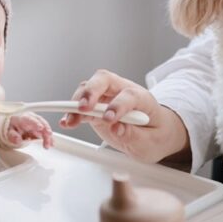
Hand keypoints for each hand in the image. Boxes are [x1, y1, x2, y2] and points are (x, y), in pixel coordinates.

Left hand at [7, 112, 53, 148]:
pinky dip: (49, 138)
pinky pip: (46, 132)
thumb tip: (17, 139)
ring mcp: (37, 123)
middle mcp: (32, 119)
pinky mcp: (40, 129)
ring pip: (45, 128)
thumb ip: (13, 136)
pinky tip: (51, 143)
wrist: (14, 124)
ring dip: (48, 136)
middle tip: (48, 136)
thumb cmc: (12, 126)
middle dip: (45, 129)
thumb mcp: (9, 131)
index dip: (36, 123)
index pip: (30, 119)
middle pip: (41, 123)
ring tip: (49, 144)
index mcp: (23, 118)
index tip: (40, 127)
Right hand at [59, 68, 189, 164]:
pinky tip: (66, 121)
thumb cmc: (155, 134)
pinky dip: (72, 112)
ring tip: (70, 120)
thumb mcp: (151, 141)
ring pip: (88, 89)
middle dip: (91, 91)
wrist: (154, 133)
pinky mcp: (96, 107)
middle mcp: (122, 91)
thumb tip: (117, 128)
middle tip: (83, 108)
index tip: (109, 119)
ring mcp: (107, 97)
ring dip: (77, 103)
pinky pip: (82, 104)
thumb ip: (135, 135)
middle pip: (104, 80)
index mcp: (142, 98)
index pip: (129, 95)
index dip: (118, 105)